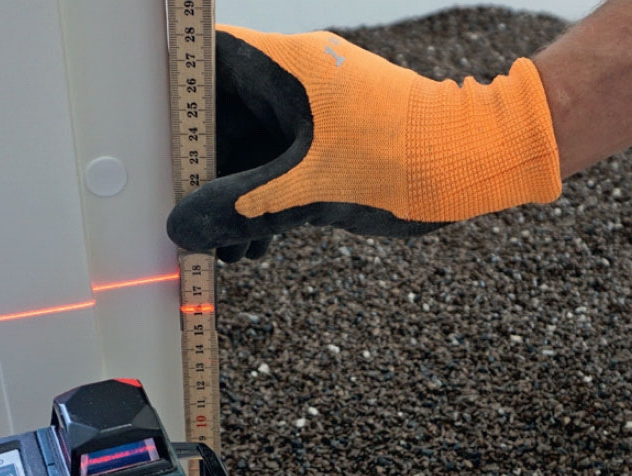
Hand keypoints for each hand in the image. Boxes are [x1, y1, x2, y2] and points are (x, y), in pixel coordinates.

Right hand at [166, 26, 560, 256]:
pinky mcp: (332, 144)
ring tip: (230, 251)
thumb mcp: (311, 190)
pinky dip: (267, 204)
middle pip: (224, 121)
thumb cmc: (404, 160)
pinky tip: (261, 244)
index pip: (205, 68)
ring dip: (236, 201)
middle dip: (206, 179)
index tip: (157, 162)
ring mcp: (315, 115)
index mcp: (285, 68)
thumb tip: (185, 228)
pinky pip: (282, 168)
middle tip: (194, 229)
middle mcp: (295, 84)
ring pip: (253, 152)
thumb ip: (242, 207)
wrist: (473, 167)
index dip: (174, 111)